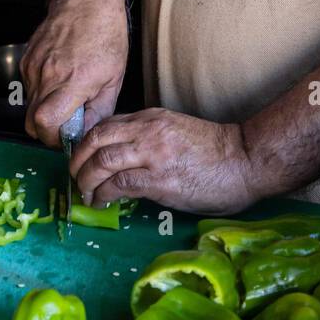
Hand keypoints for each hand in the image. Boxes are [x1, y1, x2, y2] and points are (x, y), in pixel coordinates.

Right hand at [21, 0, 127, 147]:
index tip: (66, 137)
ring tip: (66, 96)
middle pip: (31, 122)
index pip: (46, 123)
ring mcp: (34, 65)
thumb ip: (99, 110)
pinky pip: (28, 88)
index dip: (53, 138)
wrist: (86, 0)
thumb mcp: (115, 77)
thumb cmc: (105, 33)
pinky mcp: (27, 59)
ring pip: (29, 106)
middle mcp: (49, 74)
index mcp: (74, 80)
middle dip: (46, 131)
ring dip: (44, 110)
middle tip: (65, 124)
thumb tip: (85, 132)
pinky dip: (41, 92)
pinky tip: (59, 79)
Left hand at [69, 108, 255, 214]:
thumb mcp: (175, 131)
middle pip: (96, 139)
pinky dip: (103, 194)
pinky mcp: (160, 179)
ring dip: (86, 180)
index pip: (105, 124)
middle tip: (75, 177)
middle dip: (78, 160)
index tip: (80, 160)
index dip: (86, 143)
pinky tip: (101, 202)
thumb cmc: (214, 151)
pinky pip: (120, 184)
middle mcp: (148, 131)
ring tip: (86, 194)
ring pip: (102, 160)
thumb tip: (120, 155)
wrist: (244, 160)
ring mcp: (153, 154)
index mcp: (151, 118)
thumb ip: (148, 137)